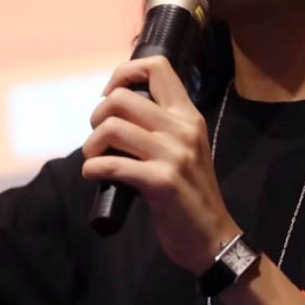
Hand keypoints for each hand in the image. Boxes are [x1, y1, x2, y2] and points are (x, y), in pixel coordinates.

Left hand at [81, 56, 240, 274]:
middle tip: (99, 138)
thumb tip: (116, 107)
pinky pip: (113, 164)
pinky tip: (94, 174)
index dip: (123, 74)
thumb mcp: (184, 148)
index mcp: (188, 115)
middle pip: (121, 98)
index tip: (110, 96)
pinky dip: (93, 168)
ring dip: (92, 145)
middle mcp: (182, 129)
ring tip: (95, 158)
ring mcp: (174, 155)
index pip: (157, 67)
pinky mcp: (161, 182)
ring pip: (112, 127)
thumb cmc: (190, 192)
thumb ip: (159, 125)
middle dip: (97, 116)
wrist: (212, 237)